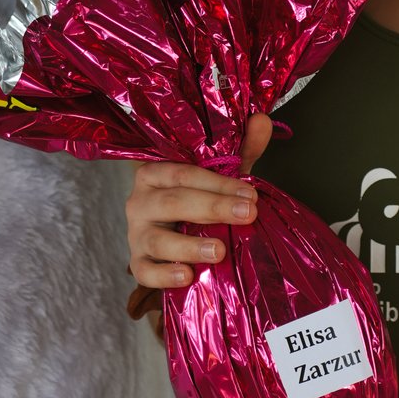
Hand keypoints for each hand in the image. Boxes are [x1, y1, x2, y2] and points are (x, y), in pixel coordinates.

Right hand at [126, 113, 271, 296]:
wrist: (171, 230)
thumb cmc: (196, 198)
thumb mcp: (218, 175)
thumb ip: (241, 150)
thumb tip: (262, 121)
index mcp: (156, 174)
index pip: (185, 174)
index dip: (218, 183)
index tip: (251, 193)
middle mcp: (140, 201)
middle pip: (173, 202)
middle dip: (212, 208)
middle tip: (247, 214)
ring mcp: (136, 234)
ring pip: (157, 240)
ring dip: (189, 246)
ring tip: (219, 251)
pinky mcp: (137, 263)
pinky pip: (144, 272)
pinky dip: (163, 276)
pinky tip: (187, 276)